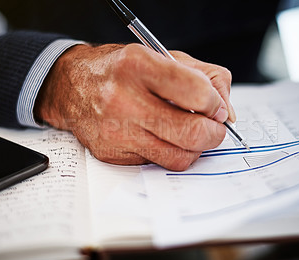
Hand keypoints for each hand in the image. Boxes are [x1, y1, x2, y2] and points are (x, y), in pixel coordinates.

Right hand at [34, 43, 233, 170]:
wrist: (72, 87)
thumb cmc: (121, 69)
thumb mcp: (162, 56)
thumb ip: (205, 76)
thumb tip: (227, 112)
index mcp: (138, 66)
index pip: (197, 92)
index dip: (215, 103)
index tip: (215, 106)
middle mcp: (123, 100)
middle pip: (191, 132)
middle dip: (214, 134)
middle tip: (212, 127)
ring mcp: (116, 132)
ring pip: (178, 157)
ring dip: (195, 148)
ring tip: (189, 133)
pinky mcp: (111, 154)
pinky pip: (156, 163)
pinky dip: (168, 152)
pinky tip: (161, 137)